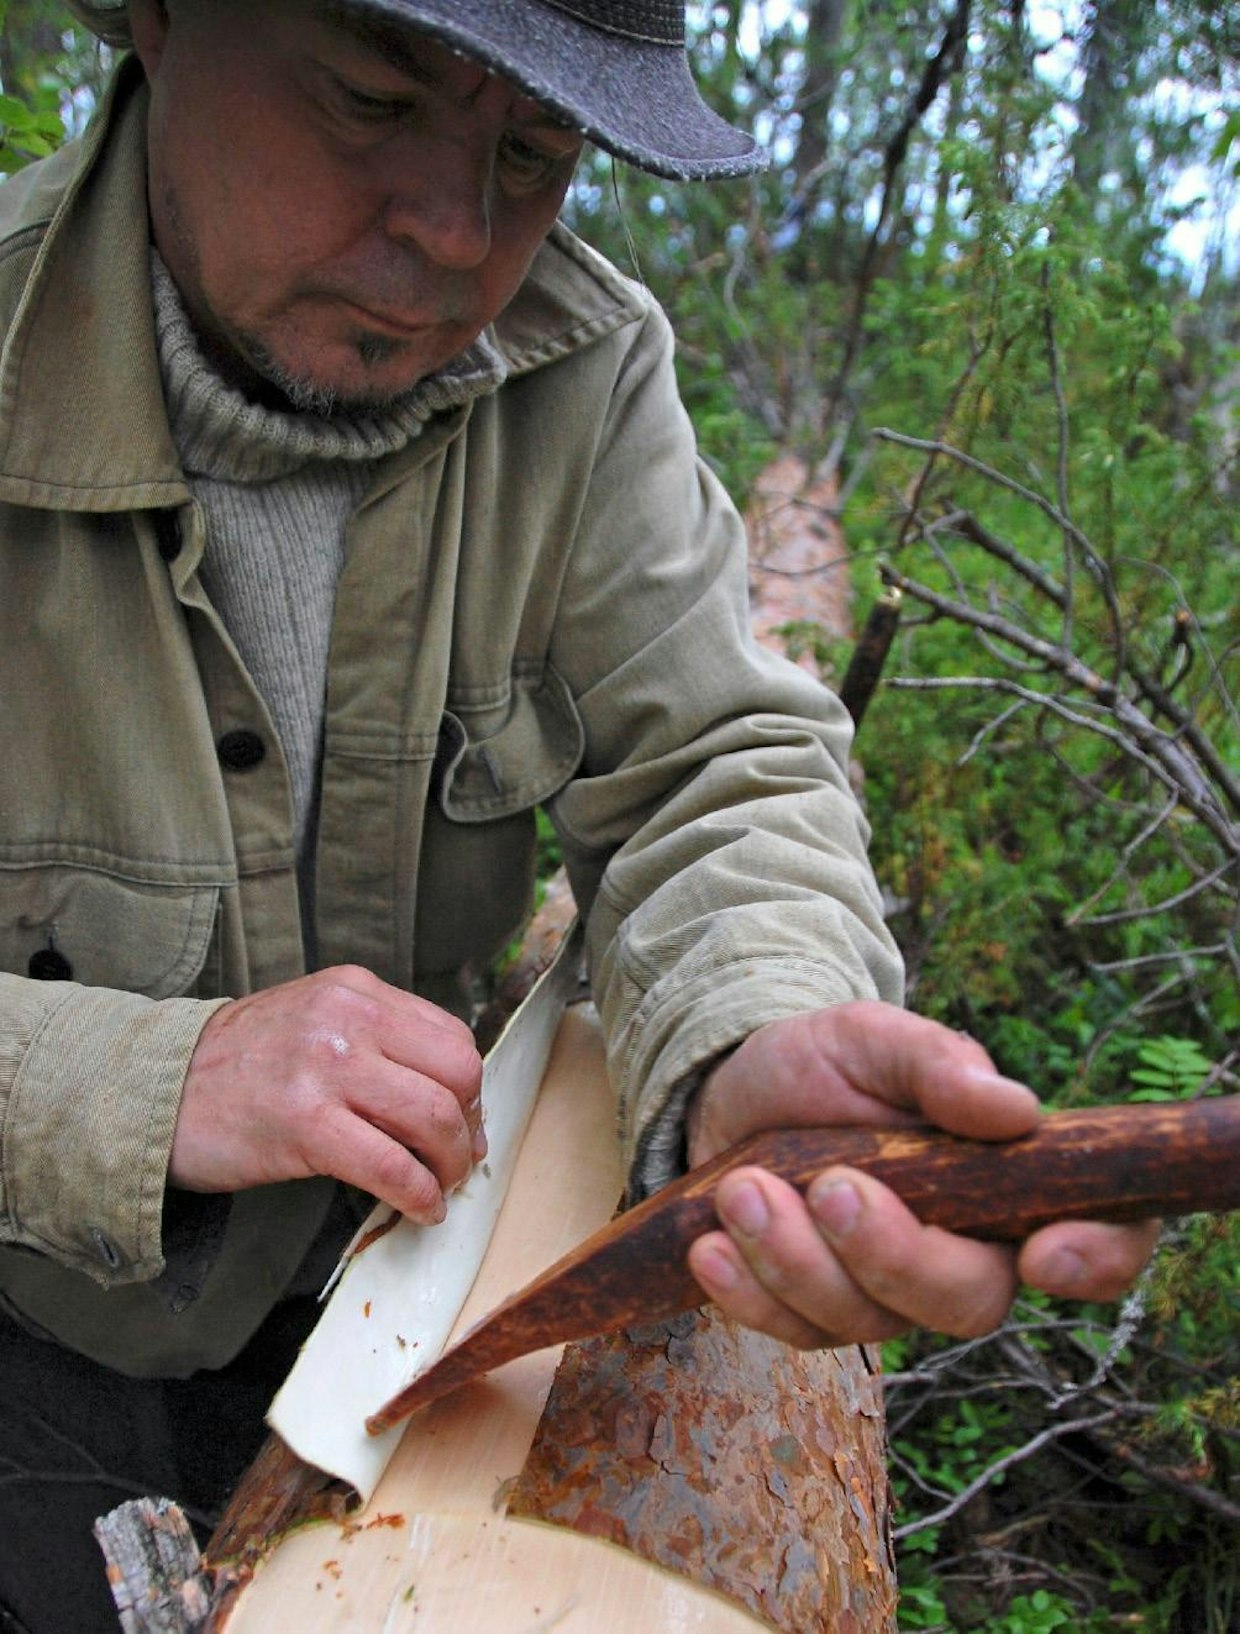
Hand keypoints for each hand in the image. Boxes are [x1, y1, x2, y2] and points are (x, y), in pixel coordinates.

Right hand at [171, 967, 484, 1223]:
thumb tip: (455, 1104)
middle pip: (457, 1072)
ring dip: (450, 1164)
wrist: (155, 1089)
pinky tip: (420, 1210)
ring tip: (440, 1186)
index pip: (451, 1034)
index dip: (469, 1087)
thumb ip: (378, 1043)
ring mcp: (326, 1068)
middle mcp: (348, 1018)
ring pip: (433, 1118)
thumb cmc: (240, 1065)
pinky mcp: (305, 1124)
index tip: (464, 1121)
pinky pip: (391, 1167)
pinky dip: (419, 1195)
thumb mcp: (314, 1021)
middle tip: (458, 1159)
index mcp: (355, 990)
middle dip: (469, 1124)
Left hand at [685, 1001, 1158, 1346]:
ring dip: (797, 1260)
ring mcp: (890, 1290)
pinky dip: (749, 1291)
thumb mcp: (873, 1038)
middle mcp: (967, 1250)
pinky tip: (710, 1246)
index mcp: (1014, 1181)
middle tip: (830, 1187)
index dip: (1097, 1259)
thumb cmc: (827, 1063)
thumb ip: (937, 1064)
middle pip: (969, 1299)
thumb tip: (1012, 1108)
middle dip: (896, 1254)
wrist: (735, 1087)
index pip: (1103, 1239)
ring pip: (870, 1319)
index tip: (1042, 1251)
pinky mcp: (816, 1310)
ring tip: (741, 1190)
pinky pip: (795, 1331)